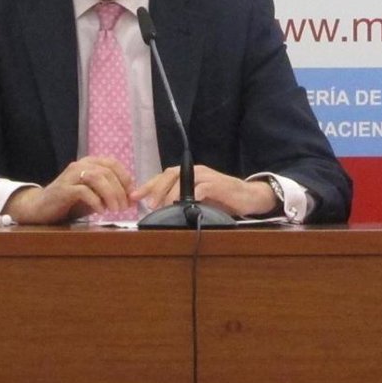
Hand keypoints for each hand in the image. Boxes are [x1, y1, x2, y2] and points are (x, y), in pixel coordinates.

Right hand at [5, 157, 134, 224]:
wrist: (40, 209)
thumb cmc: (69, 203)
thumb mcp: (94, 197)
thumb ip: (110, 194)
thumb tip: (132, 198)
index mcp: (89, 163)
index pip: (113, 163)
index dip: (125, 178)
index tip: (131, 195)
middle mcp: (80, 166)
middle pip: (107, 171)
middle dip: (120, 190)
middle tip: (124, 207)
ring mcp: (70, 176)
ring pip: (97, 178)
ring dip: (110, 195)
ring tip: (115, 210)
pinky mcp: (63, 189)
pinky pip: (84, 191)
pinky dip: (96, 202)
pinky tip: (101, 211)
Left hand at [133, 165, 280, 218]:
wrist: (248, 197)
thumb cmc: (222, 199)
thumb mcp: (198, 200)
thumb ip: (181, 200)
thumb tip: (159, 210)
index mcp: (188, 174)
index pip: (163, 176)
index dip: (147, 186)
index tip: (133, 198)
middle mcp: (195, 171)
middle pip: (169, 174)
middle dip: (156, 189)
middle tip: (149, 205)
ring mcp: (206, 176)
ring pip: (181, 181)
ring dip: (170, 194)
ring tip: (163, 208)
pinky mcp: (216, 184)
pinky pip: (200, 188)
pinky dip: (190, 197)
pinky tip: (185, 206)